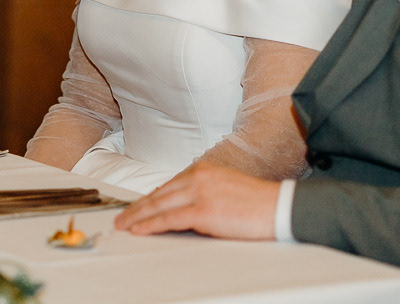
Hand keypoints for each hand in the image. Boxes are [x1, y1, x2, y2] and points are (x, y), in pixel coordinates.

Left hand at [113, 162, 280, 239]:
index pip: (167, 185)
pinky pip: (169, 219)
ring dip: (137, 216)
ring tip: (124, 225)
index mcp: (203, 169)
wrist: (278, 206)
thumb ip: (201, 192)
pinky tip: (139, 230)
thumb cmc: (256, 201)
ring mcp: (199, 193)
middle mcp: (198, 176)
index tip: (135, 207)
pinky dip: (150, 225)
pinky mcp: (203, 211)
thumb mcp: (224, 188)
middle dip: (137, 207)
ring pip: (158, 206)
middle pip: (158, 194)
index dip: (149, 198)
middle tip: (121, 217)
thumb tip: (181, 206)